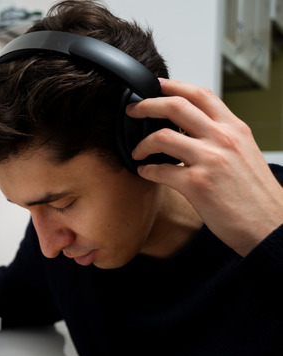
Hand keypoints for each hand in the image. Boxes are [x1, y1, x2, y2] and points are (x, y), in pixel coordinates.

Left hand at [127, 78, 282, 255]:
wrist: (270, 224)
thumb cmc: (255, 193)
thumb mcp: (244, 152)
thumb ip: (221, 136)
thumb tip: (193, 127)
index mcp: (234, 129)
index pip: (201, 95)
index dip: (173, 86)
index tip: (155, 85)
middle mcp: (223, 139)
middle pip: (176, 106)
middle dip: (146, 105)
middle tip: (132, 111)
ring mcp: (210, 160)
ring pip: (162, 137)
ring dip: (142, 144)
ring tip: (138, 153)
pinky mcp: (198, 184)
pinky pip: (160, 171)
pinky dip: (147, 171)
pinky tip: (145, 173)